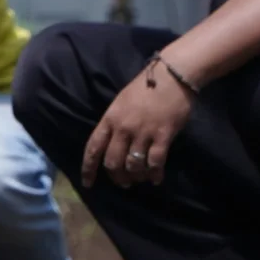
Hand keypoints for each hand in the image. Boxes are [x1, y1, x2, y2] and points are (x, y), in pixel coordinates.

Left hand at [80, 58, 195, 188]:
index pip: (93, 148)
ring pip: (133, 166)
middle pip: (113, 162)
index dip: (88, 168)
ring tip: (141, 178)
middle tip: (124, 182)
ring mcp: (143, 133)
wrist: (171, 76)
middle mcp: (123, 128)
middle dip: (117, 177)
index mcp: (109, 119)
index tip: (88, 183)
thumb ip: (114, 123)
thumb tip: (112, 145)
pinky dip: (155, 174)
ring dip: (136, 176)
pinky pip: (155, 162)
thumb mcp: (120, 103)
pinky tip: (156, 178)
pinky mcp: (163, 136)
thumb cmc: (145, 87)